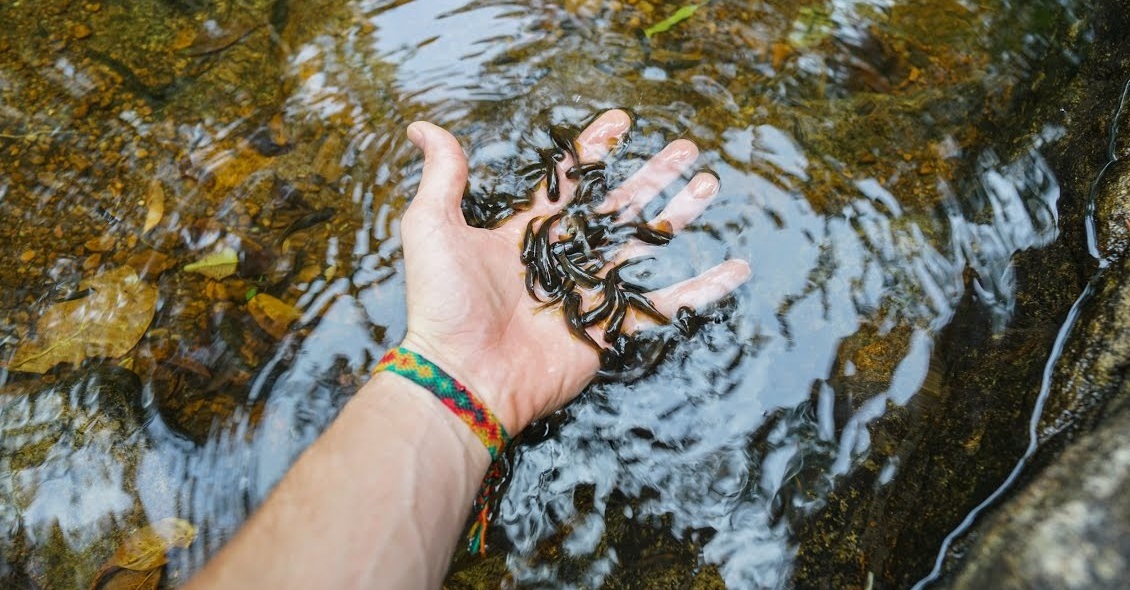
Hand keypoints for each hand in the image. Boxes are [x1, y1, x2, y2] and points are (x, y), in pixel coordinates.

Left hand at [398, 110, 750, 434]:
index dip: (593, 150)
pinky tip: (734, 268)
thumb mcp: (431, 227)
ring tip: (708, 184)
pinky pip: (665, 309)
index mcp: (524, 235)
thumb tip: (422, 127)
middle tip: (683, 148)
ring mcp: (587, 296)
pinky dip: (703, 291)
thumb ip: (442, 176)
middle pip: (616, 208)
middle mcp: (561, 261)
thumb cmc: (443, 304)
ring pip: (643, 247)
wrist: (463, 375)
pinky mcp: (608, 333)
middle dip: (651, 175)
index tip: (620, 122)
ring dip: (678, 216)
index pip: (567, 182)